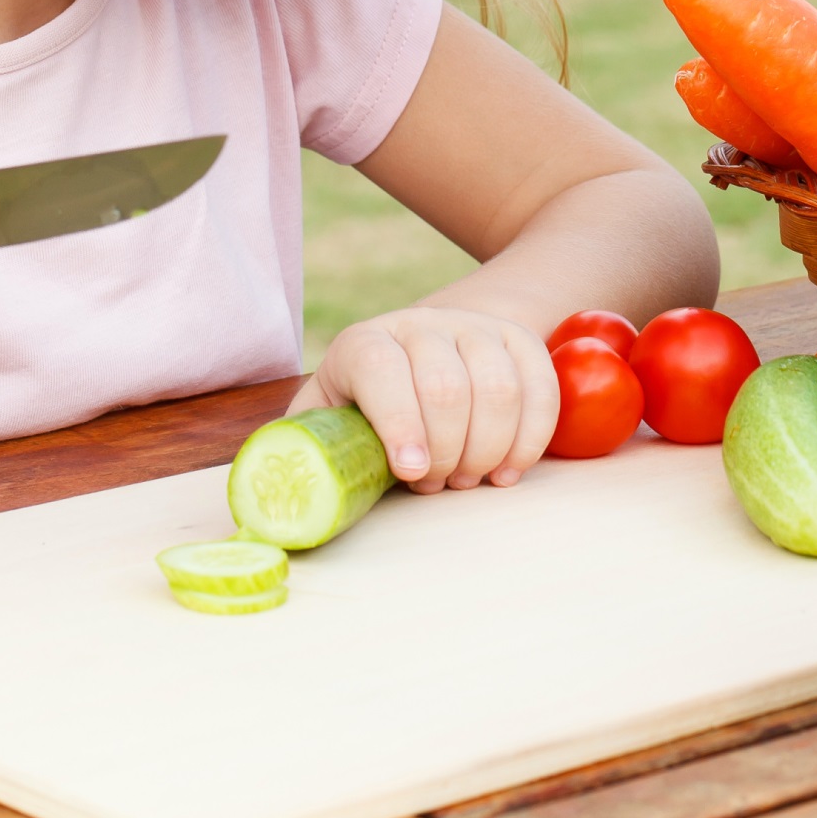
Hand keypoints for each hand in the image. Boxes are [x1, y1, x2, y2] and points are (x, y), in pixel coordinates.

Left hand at [291, 305, 560, 491]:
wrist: (429, 348)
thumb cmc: (367, 405)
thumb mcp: (327, 415)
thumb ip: (303, 445)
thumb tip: (276, 491)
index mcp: (365, 344)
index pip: (383, 371)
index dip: (399, 423)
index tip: (411, 471)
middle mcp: (420, 325)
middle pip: (447, 387)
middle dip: (447, 451)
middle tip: (439, 484)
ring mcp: (474, 327)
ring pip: (499, 389)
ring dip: (489, 449)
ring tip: (470, 477)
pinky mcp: (519, 339)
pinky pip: (540, 387)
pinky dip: (530, 437)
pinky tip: (510, 468)